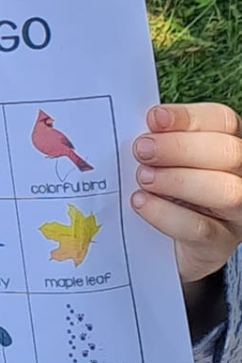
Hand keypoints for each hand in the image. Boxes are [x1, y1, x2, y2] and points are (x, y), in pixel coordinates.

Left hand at [131, 103, 241, 283]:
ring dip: (177, 180)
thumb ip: (156, 141)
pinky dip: (166, 213)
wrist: (163, 244)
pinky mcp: (219, 243)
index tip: (153, 119)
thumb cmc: (161, 189)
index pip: (221, 121)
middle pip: (227, 152)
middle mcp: (240, 176)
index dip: (189, 117)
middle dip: (180, 147)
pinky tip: (140, 202)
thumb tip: (131, 122)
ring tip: (142, 177)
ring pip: (224, 191)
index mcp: (227, 144)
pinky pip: (200, 228)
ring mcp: (235, 212)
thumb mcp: (160, 160)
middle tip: (141, 150)